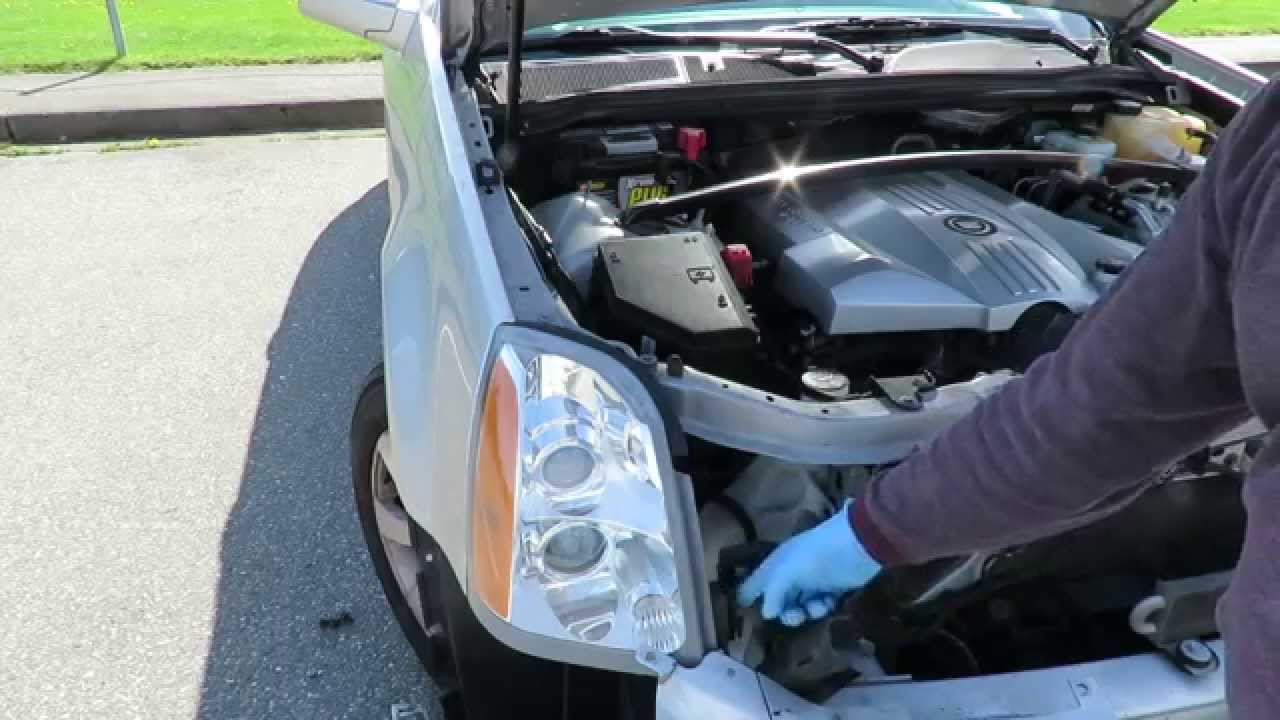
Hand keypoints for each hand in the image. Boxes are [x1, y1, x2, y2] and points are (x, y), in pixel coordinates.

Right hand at [736, 500, 881, 626]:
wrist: (856, 546)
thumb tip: (767, 614)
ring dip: (807, 611)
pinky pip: (819, 604)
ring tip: (818, 607)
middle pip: (779, 600)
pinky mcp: (831, 588)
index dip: (748, 596)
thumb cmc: (816, 556)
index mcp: (776, 565)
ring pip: (800, 604)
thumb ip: (774, 594)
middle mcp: (790, 573)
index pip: (755, 582)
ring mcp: (811, 580)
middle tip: (797, 617)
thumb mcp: (787, 573)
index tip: (746, 611)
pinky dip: (822, 607)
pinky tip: (830, 602)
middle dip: (786, 611)